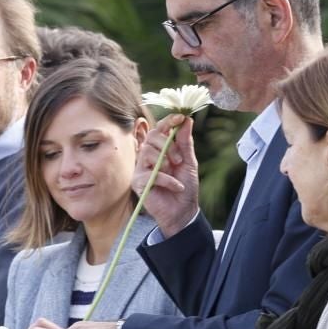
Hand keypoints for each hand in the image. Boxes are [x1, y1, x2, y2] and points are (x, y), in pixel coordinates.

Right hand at [132, 115, 198, 236]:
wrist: (183, 211)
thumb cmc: (185, 187)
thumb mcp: (189, 162)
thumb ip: (185, 142)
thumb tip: (187, 119)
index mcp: (160, 149)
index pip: (159, 129)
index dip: (168, 121)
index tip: (180, 117)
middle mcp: (148, 156)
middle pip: (152, 137)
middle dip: (168, 146)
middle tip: (179, 160)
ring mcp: (141, 169)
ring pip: (148, 151)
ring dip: (166, 161)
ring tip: (175, 172)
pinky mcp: (138, 182)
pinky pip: (151, 173)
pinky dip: (168, 180)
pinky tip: (176, 186)